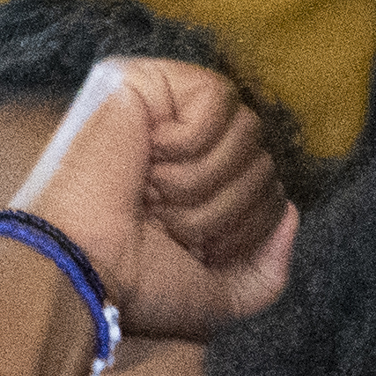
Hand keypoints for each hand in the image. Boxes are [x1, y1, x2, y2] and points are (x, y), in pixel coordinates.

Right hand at [12, 56, 295, 342]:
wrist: (82, 267)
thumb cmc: (136, 285)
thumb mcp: (219, 296)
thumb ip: (266, 271)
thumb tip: (293, 211)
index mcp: (193, 187)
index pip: (269, 189)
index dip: (246, 227)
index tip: (190, 248)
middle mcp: (177, 143)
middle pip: (265, 160)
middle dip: (225, 207)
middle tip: (166, 220)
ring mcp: (157, 107)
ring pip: (250, 131)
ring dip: (206, 181)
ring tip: (154, 192)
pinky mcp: (140, 79)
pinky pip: (219, 97)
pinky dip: (192, 142)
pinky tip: (148, 155)